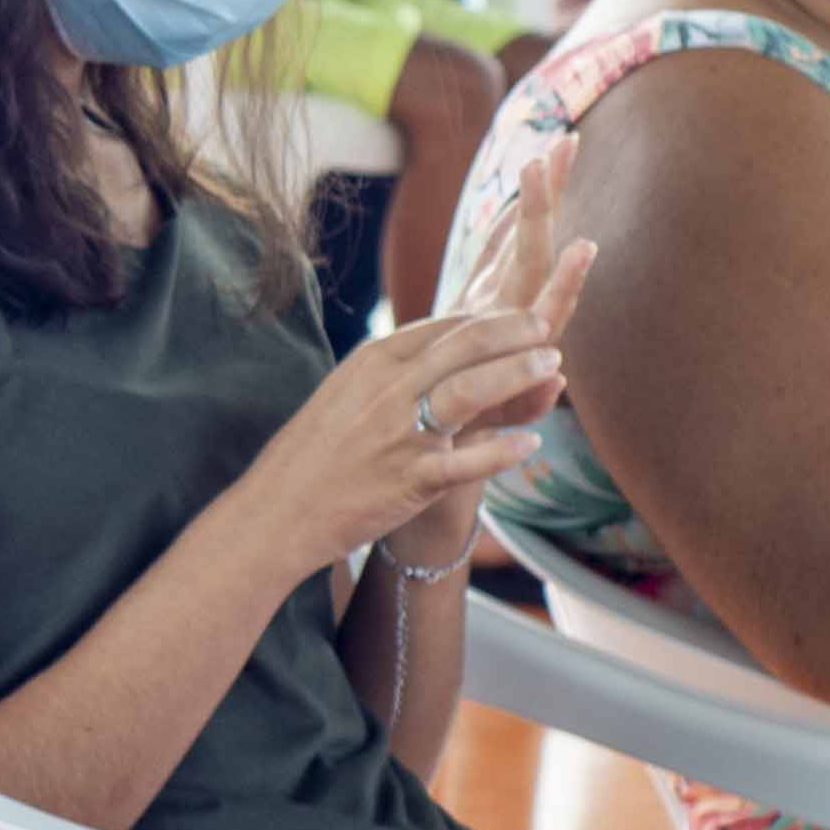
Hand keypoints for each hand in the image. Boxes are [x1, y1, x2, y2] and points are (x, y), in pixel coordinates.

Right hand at [238, 242, 592, 582]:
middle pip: (466, 345)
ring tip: (553, 366)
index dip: (490, 318)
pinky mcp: (409, 480)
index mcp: (372, 361)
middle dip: (515, 332)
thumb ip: (390, 370)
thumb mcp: (345, 393)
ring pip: (471, 390)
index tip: (517, 318)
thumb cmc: (312, 455)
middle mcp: (387, 389)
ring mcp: (398, 434)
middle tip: (546, 328)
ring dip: (519, 374)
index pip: (445, 325)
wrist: (276, 512)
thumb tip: (435, 352)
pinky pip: (466, 462)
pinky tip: (531, 445)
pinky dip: (502, 451)